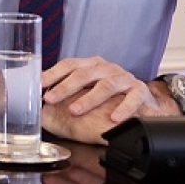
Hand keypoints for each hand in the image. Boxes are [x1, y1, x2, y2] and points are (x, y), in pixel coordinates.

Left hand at [40, 57, 177, 143]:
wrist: (146, 101)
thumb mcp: (91, 88)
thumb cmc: (112, 95)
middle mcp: (107, 68)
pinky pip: (132, 99)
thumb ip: (71, 90)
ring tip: (75, 110)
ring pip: (105, 86)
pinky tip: (113, 119)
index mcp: (92, 65)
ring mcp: (124, 78)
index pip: (69, 64)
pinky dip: (122, 109)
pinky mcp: (140, 91)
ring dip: (88, 99)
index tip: (38, 84)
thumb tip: (41, 99)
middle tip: (50, 99)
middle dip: (65, 87)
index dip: (53, 73)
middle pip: (84, 74)